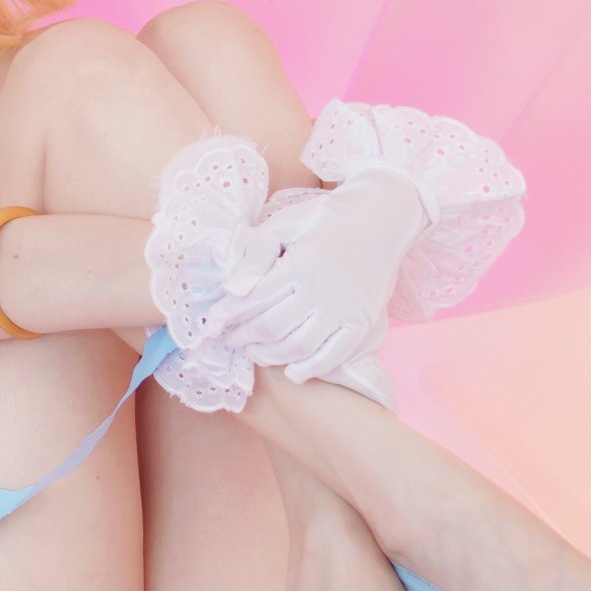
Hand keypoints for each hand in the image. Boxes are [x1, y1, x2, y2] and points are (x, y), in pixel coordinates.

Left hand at [213, 169, 429, 381]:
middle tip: (229, 338)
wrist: (380, 218)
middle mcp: (322, 291)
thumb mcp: (285, 224)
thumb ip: (256, 254)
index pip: (253, 299)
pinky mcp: (362, 323)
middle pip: (271, 328)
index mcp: (301, 264)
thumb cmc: (324, 220)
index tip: (210, 325)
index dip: (227, 316)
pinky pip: (332, 356)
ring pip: (298, 347)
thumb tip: (231, 289)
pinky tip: (292, 372)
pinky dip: (310, 369)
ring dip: (269, 356)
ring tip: (253, 351)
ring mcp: (344, 310)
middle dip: (243, 337)